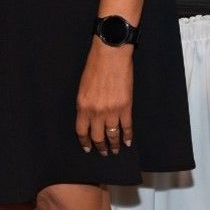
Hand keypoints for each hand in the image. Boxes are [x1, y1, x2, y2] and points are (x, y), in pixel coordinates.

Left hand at [75, 40, 133, 155]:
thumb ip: (85, 104)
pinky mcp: (126, 107)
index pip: (81, 131)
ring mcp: (112, 111)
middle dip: (100, 147)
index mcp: (82, 106)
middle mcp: (96, 112)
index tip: (88, 148)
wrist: (111, 56)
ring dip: (114, 144)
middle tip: (103, 153)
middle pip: (97, 137)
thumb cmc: (94, 67)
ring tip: (116, 150)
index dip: (85, 142)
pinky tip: (128, 141)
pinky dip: (128, 136)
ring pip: (112, 134)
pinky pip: (126, 127)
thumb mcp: (83, 87)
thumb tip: (89, 117)